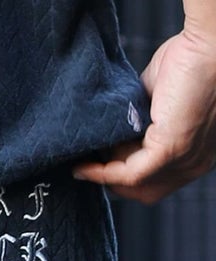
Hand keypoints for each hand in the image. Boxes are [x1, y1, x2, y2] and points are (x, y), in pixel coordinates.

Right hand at [73, 27, 215, 202]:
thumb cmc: (190, 60)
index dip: (125, 176)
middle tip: (89, 164)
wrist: (207, 43)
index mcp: (196, 154)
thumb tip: (110, 138)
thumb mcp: (158, 104)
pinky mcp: (169, 151)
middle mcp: (194, 164)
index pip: (156, 181)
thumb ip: (139, 124)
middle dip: (114, 182)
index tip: (99, 164)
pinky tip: (83, 166)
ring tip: (88, 157)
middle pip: (144, 192)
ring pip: (133, 186)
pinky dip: (101, 172)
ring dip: (106, 173)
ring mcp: (184, 161)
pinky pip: (127, 174)